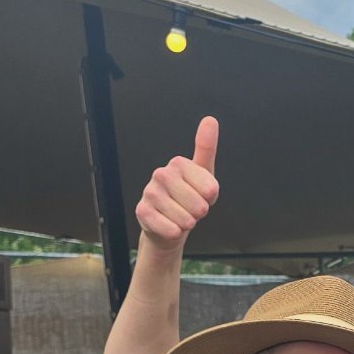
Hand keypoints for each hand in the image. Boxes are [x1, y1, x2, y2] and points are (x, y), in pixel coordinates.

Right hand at [136, 115, 218, 252]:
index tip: (202, 195)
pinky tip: (170, 226)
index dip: (211, 199)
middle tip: (190, 209)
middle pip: (199, 206)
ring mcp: (150, 192)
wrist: (169, 225)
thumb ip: (207, 148)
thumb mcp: (204, 174)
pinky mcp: (142, 212)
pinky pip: (170, 230)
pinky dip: (175, 233)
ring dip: (187, 224)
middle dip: (199, 214)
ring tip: (179, 216)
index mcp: (178, 163)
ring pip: (185, 219)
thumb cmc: (189, 197)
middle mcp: (161, 174)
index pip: (211, 190)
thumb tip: (210, 120)